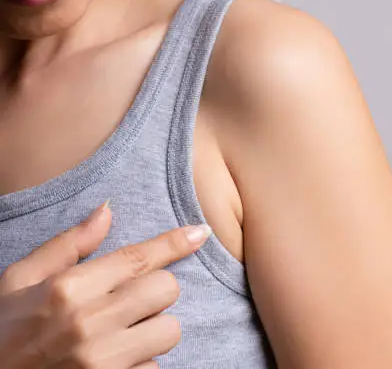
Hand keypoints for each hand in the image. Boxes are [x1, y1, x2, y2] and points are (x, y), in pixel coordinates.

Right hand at [0, 201, 210, 368]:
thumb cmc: (4, 327)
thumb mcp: (20, 278)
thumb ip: (69, 244)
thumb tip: (107, 210)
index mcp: (66, 288)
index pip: (137, 258)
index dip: (174, 243)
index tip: (200, 233)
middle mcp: (88, 323)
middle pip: (165, 290)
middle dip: (156, 290)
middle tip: (132, 298)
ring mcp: (102, 360)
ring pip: (169, 330)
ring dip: (155, 327)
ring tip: (125, 331)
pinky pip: (156, 367)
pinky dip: (142, 362)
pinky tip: (116, 359)